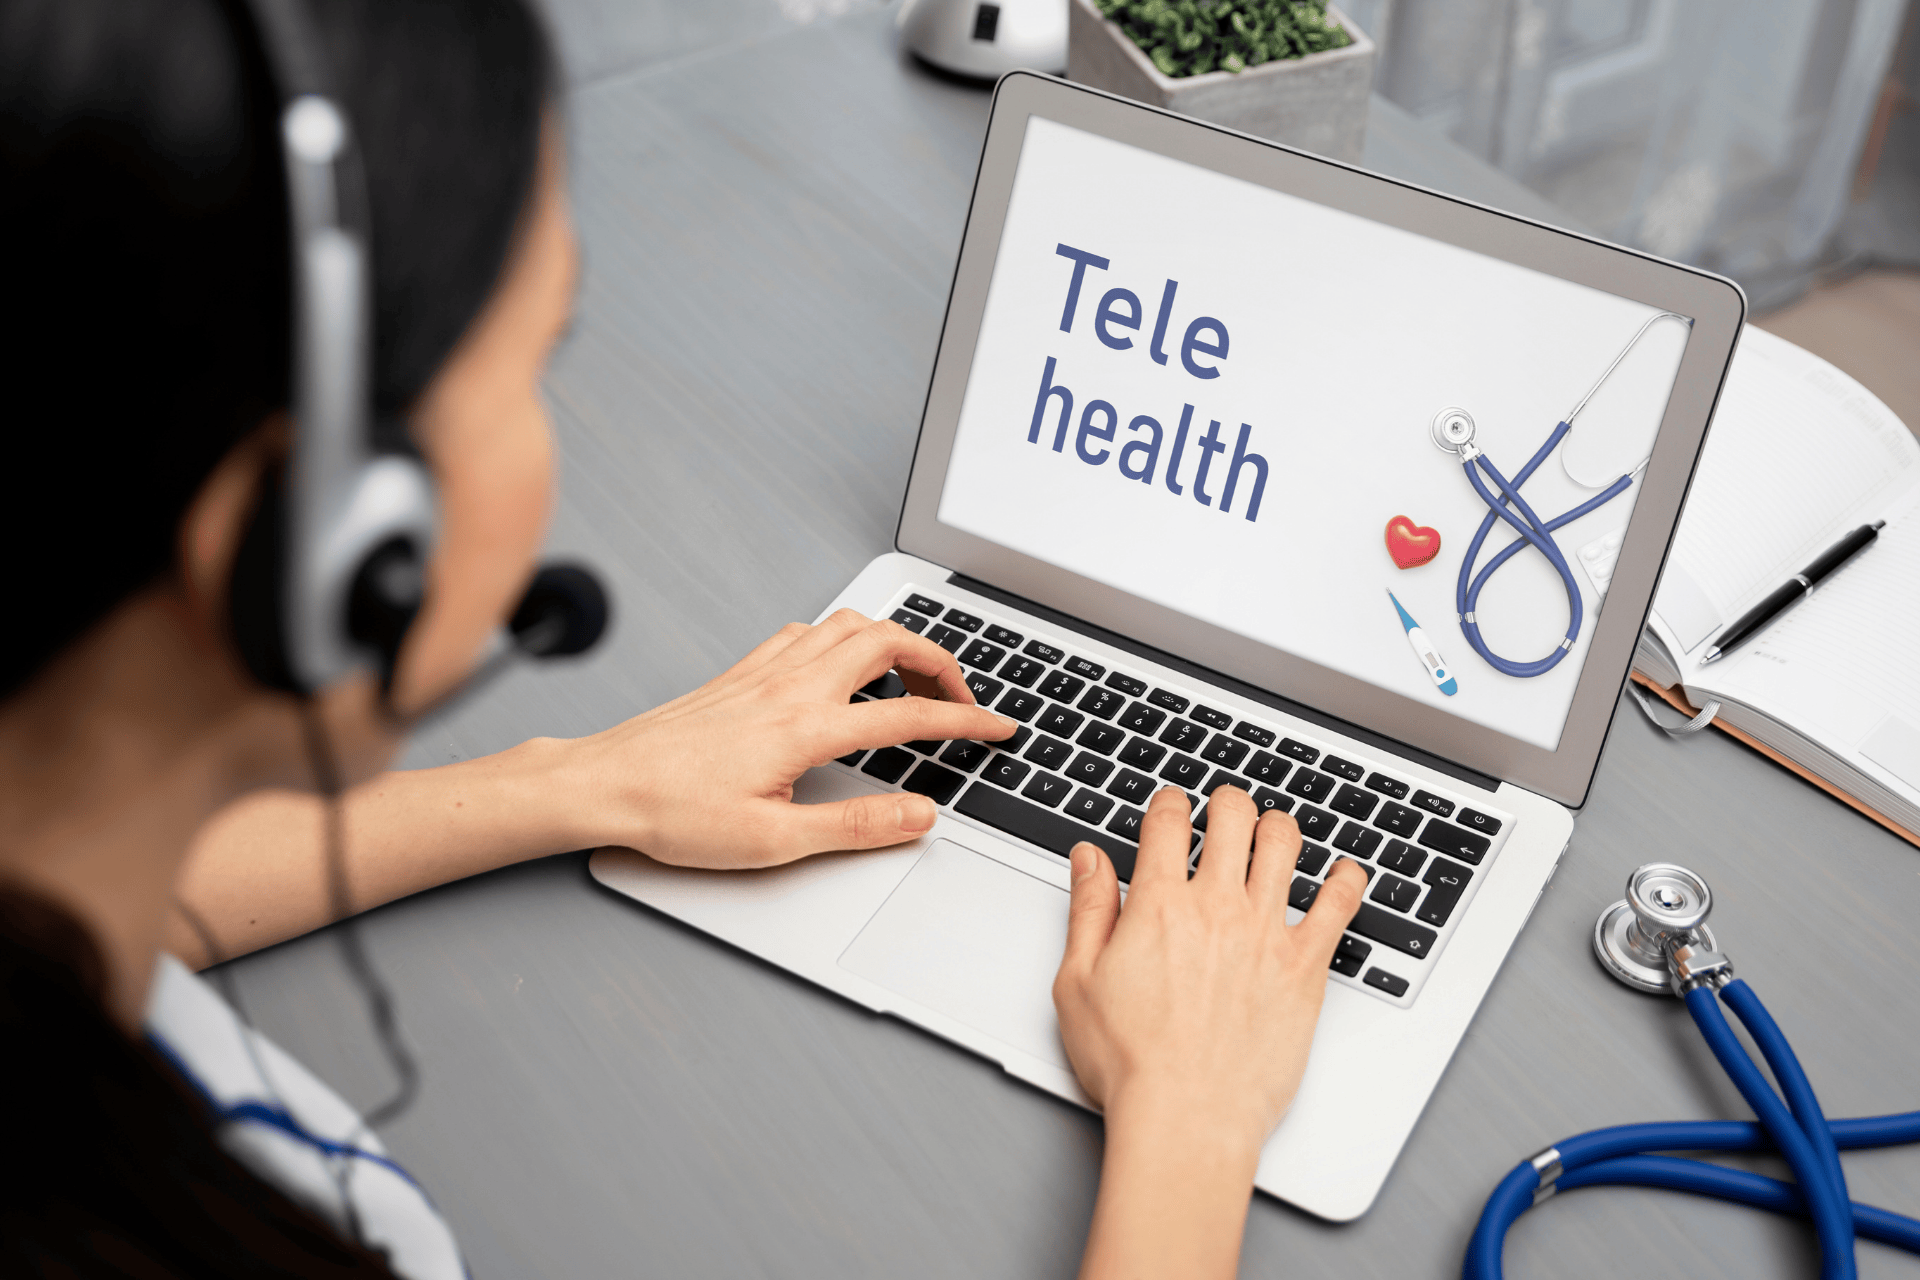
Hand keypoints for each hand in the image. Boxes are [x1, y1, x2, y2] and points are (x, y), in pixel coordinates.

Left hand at [562, 609, 1014, 867]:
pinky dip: (843, 638)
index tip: (998, 728)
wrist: (603, 784)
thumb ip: (856, 827)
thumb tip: (919, 816)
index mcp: (806, 728)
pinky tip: (841, 669)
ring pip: (849, 625)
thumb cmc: (673, 813)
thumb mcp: (773, 841)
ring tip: (913, 676)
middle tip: (961, 697)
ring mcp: (764, 671)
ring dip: (895, 640)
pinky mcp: (742, 671)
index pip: (910, 713)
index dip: (966, 721)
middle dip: (940, 661)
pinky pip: (807, 631)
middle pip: (888, 640)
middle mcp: (790, 685)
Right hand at [1054, 785, 1366, 1147]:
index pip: (1168, 821)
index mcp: (1159, 906)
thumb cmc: (1131, 1064)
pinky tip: (1344, 873)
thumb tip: (1089, 859)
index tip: (1171, 806)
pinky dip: (1346, 880)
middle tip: (1225, 809)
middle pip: (1233, 817)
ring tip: (1272, 831)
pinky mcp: (1305, 968)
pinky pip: (1338, 906)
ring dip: (1277, 826)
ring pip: (1285, 845)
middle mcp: (1217, 909)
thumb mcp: (1078, 982)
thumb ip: (1087, 911)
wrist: (1187, 1117)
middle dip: (1227, 802)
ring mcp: (1266, 934)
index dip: (1168, 803)